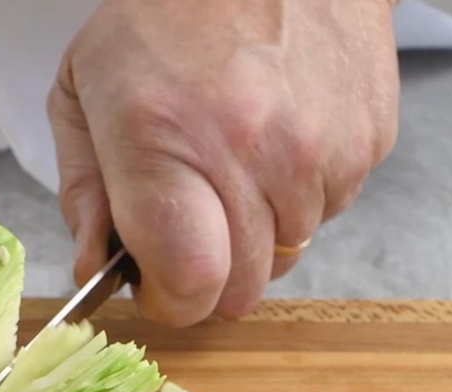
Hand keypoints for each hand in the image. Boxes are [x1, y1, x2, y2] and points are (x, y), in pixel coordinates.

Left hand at [49, 0, 399, 323]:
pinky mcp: (367, 141)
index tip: (153, 286)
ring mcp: (318, 148)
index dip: (168, 302)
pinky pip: (328, 211)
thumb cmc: (164, 14)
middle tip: (188, 232)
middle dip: (207, 279)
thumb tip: (98, 268)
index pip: (188, 284)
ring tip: (232, 163)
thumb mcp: (83, 91)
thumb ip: (84, 193)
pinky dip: (297, 195)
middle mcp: (248, 150)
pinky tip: (274, 139)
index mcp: (163, 138)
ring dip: (255, 232)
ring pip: (287, 254)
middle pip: (241, 289)